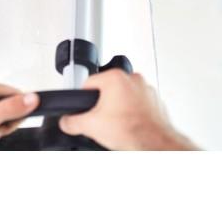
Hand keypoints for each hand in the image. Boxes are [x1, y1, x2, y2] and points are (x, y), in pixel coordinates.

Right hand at [59, 70, 197, 150]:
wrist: (156, 145)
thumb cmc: (132, 131)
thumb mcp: (91, 126)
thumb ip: (72, 122)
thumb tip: (65, 121)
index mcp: (116, 77)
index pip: (88, 83)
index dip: (83, 99)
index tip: (85, 110)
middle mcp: (133, 79)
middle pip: (107, 90)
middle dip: (102, 106)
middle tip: (102, 121)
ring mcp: (146, 89)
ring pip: (123, 97)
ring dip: (118, 109)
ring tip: (117, 125)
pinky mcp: (155, 101)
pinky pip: (137, 104)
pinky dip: (133, 113)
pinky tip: (129, 126)